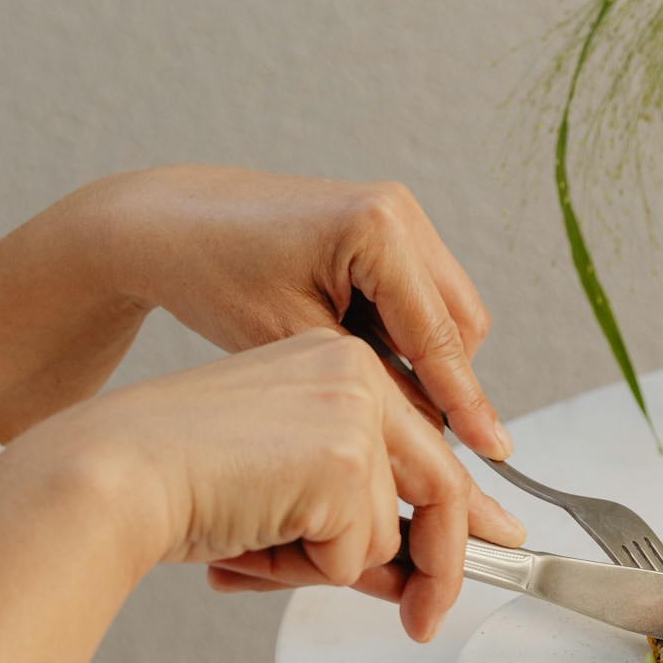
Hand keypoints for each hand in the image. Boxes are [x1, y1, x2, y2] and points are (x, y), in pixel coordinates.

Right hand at [65, 328, 520, 640]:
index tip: (494, 542)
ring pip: (388, 535)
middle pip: (442, 486)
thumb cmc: (169, 479)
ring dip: (326, 566)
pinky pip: (358, 554)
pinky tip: (252, 540)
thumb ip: (350, 510)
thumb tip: (412, 572)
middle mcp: (357, 373)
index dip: (458, 513)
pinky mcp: (346, 461)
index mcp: (338, 363)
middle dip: (442, 567)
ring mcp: (356, 413)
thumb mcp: (281, 483)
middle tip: (426, 621)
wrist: (106, 475)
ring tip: (254, 544)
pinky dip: (306, 570)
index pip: (422, 446)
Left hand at [87, 166, 510, 457]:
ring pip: (445, 312)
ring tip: (365, 388)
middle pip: (460, 322)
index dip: (466, 401)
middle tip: (408, 430)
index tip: (495, 450)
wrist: (167, 224)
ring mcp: (397, 215)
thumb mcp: (294, 343)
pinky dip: (400, 334)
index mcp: (379, 228)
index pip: (440, 336)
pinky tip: (355, 354)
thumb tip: (431, 436)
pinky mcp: (384, 228)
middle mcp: (400, 212)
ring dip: (421, 357)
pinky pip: (419, 297)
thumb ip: (374, 386)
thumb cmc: (213, 272)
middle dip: (443, 378)